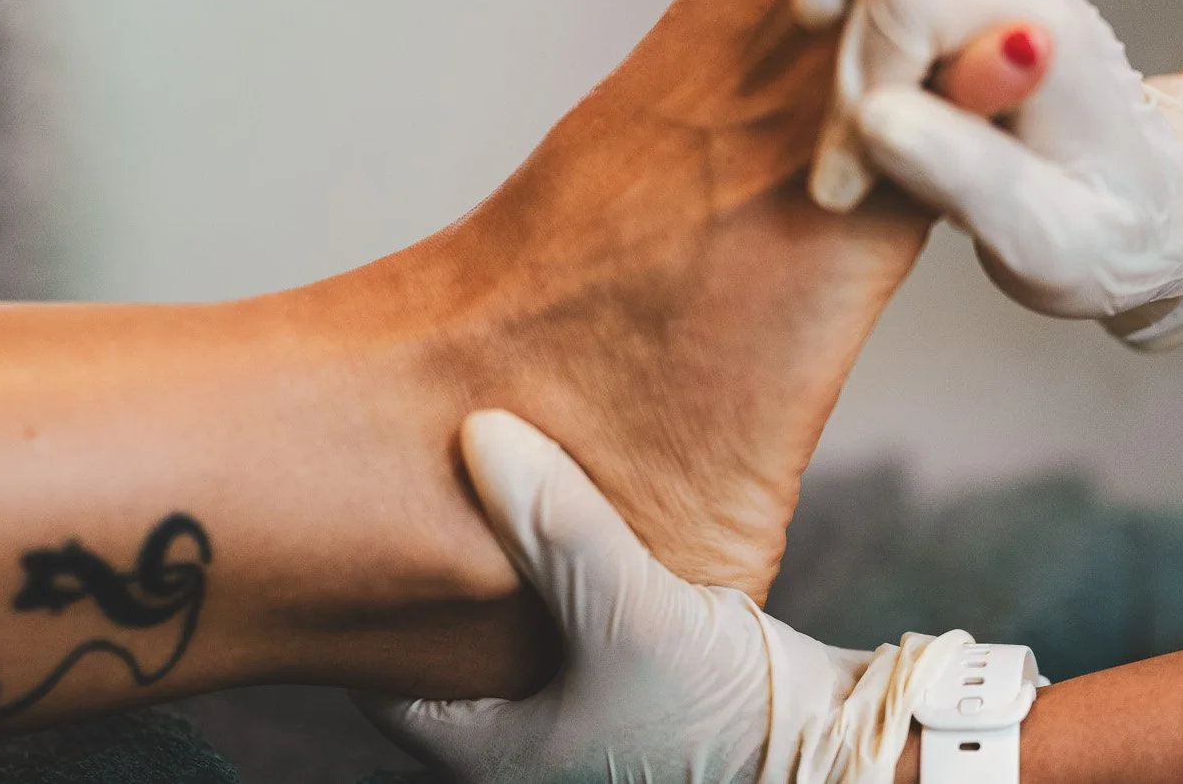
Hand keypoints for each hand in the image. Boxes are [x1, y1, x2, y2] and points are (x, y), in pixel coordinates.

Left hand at [360, 409, 964, 783]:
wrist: (832, 741)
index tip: (350, 517)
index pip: (376, 677)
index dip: (361, 601)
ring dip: (492, 563)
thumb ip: (557, 528)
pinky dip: (547, 567)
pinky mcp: (623, 679)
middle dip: (422, 573)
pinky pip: (558, 614)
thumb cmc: (717, 710)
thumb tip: (477, 433)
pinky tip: (557, 502)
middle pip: (436, 646)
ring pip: (499, 626)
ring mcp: (571, 710)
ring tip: (476, 476)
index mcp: (486, 749)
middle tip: (399, 480)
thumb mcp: (628, 612)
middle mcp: (519, 737)